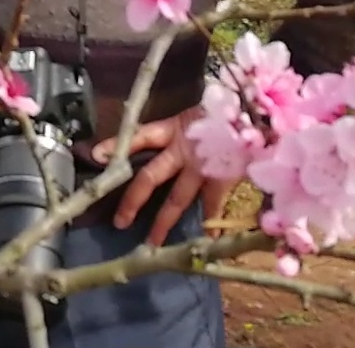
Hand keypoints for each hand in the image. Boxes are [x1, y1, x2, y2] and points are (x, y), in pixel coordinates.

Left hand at [92, 107, 228, 247]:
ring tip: (152, 243)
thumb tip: (147, 143)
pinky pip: (213, 204)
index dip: (117, 145)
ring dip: (164, 222)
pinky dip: (211, 221)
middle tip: (119, 222)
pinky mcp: (221, 177)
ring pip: (177, 198)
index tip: (95, 155)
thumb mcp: (201, 116)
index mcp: (174, 128)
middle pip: (150, 176)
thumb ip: (184, 131)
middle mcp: (183, 149)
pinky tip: (208, 240)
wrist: (260, 112)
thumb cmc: (229, 110)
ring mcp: (202, 165)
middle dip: (133, 200)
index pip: (139, 136)